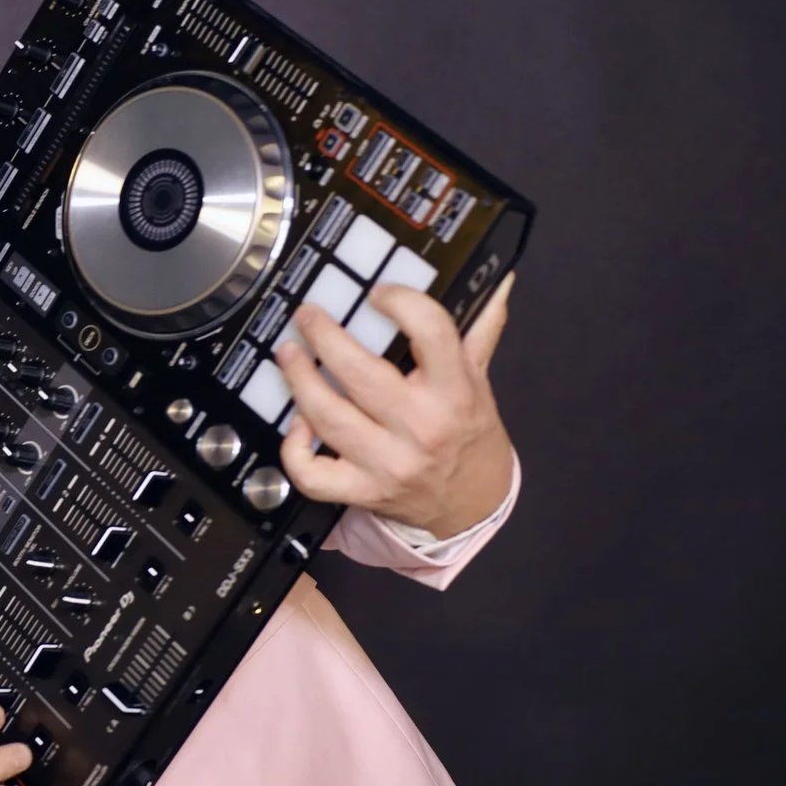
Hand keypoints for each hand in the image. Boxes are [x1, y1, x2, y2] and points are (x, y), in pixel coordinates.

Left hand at [272, 272, 516, 536]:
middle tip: (307, 316)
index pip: (431, 332)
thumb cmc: (470, 434)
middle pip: (359, 373)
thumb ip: (481, 329)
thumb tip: (497, 281)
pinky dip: (293, 448)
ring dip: (298, 380)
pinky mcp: (362, 491)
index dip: (400, 303)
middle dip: (323, 337)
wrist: (473, 504)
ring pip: (327, 417)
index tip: (378, 293)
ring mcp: (388, 463)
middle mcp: (421, 428)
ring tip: (289, 354)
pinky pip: (312, 473)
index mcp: (455, 392)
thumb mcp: (480, 380)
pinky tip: (296, 423)